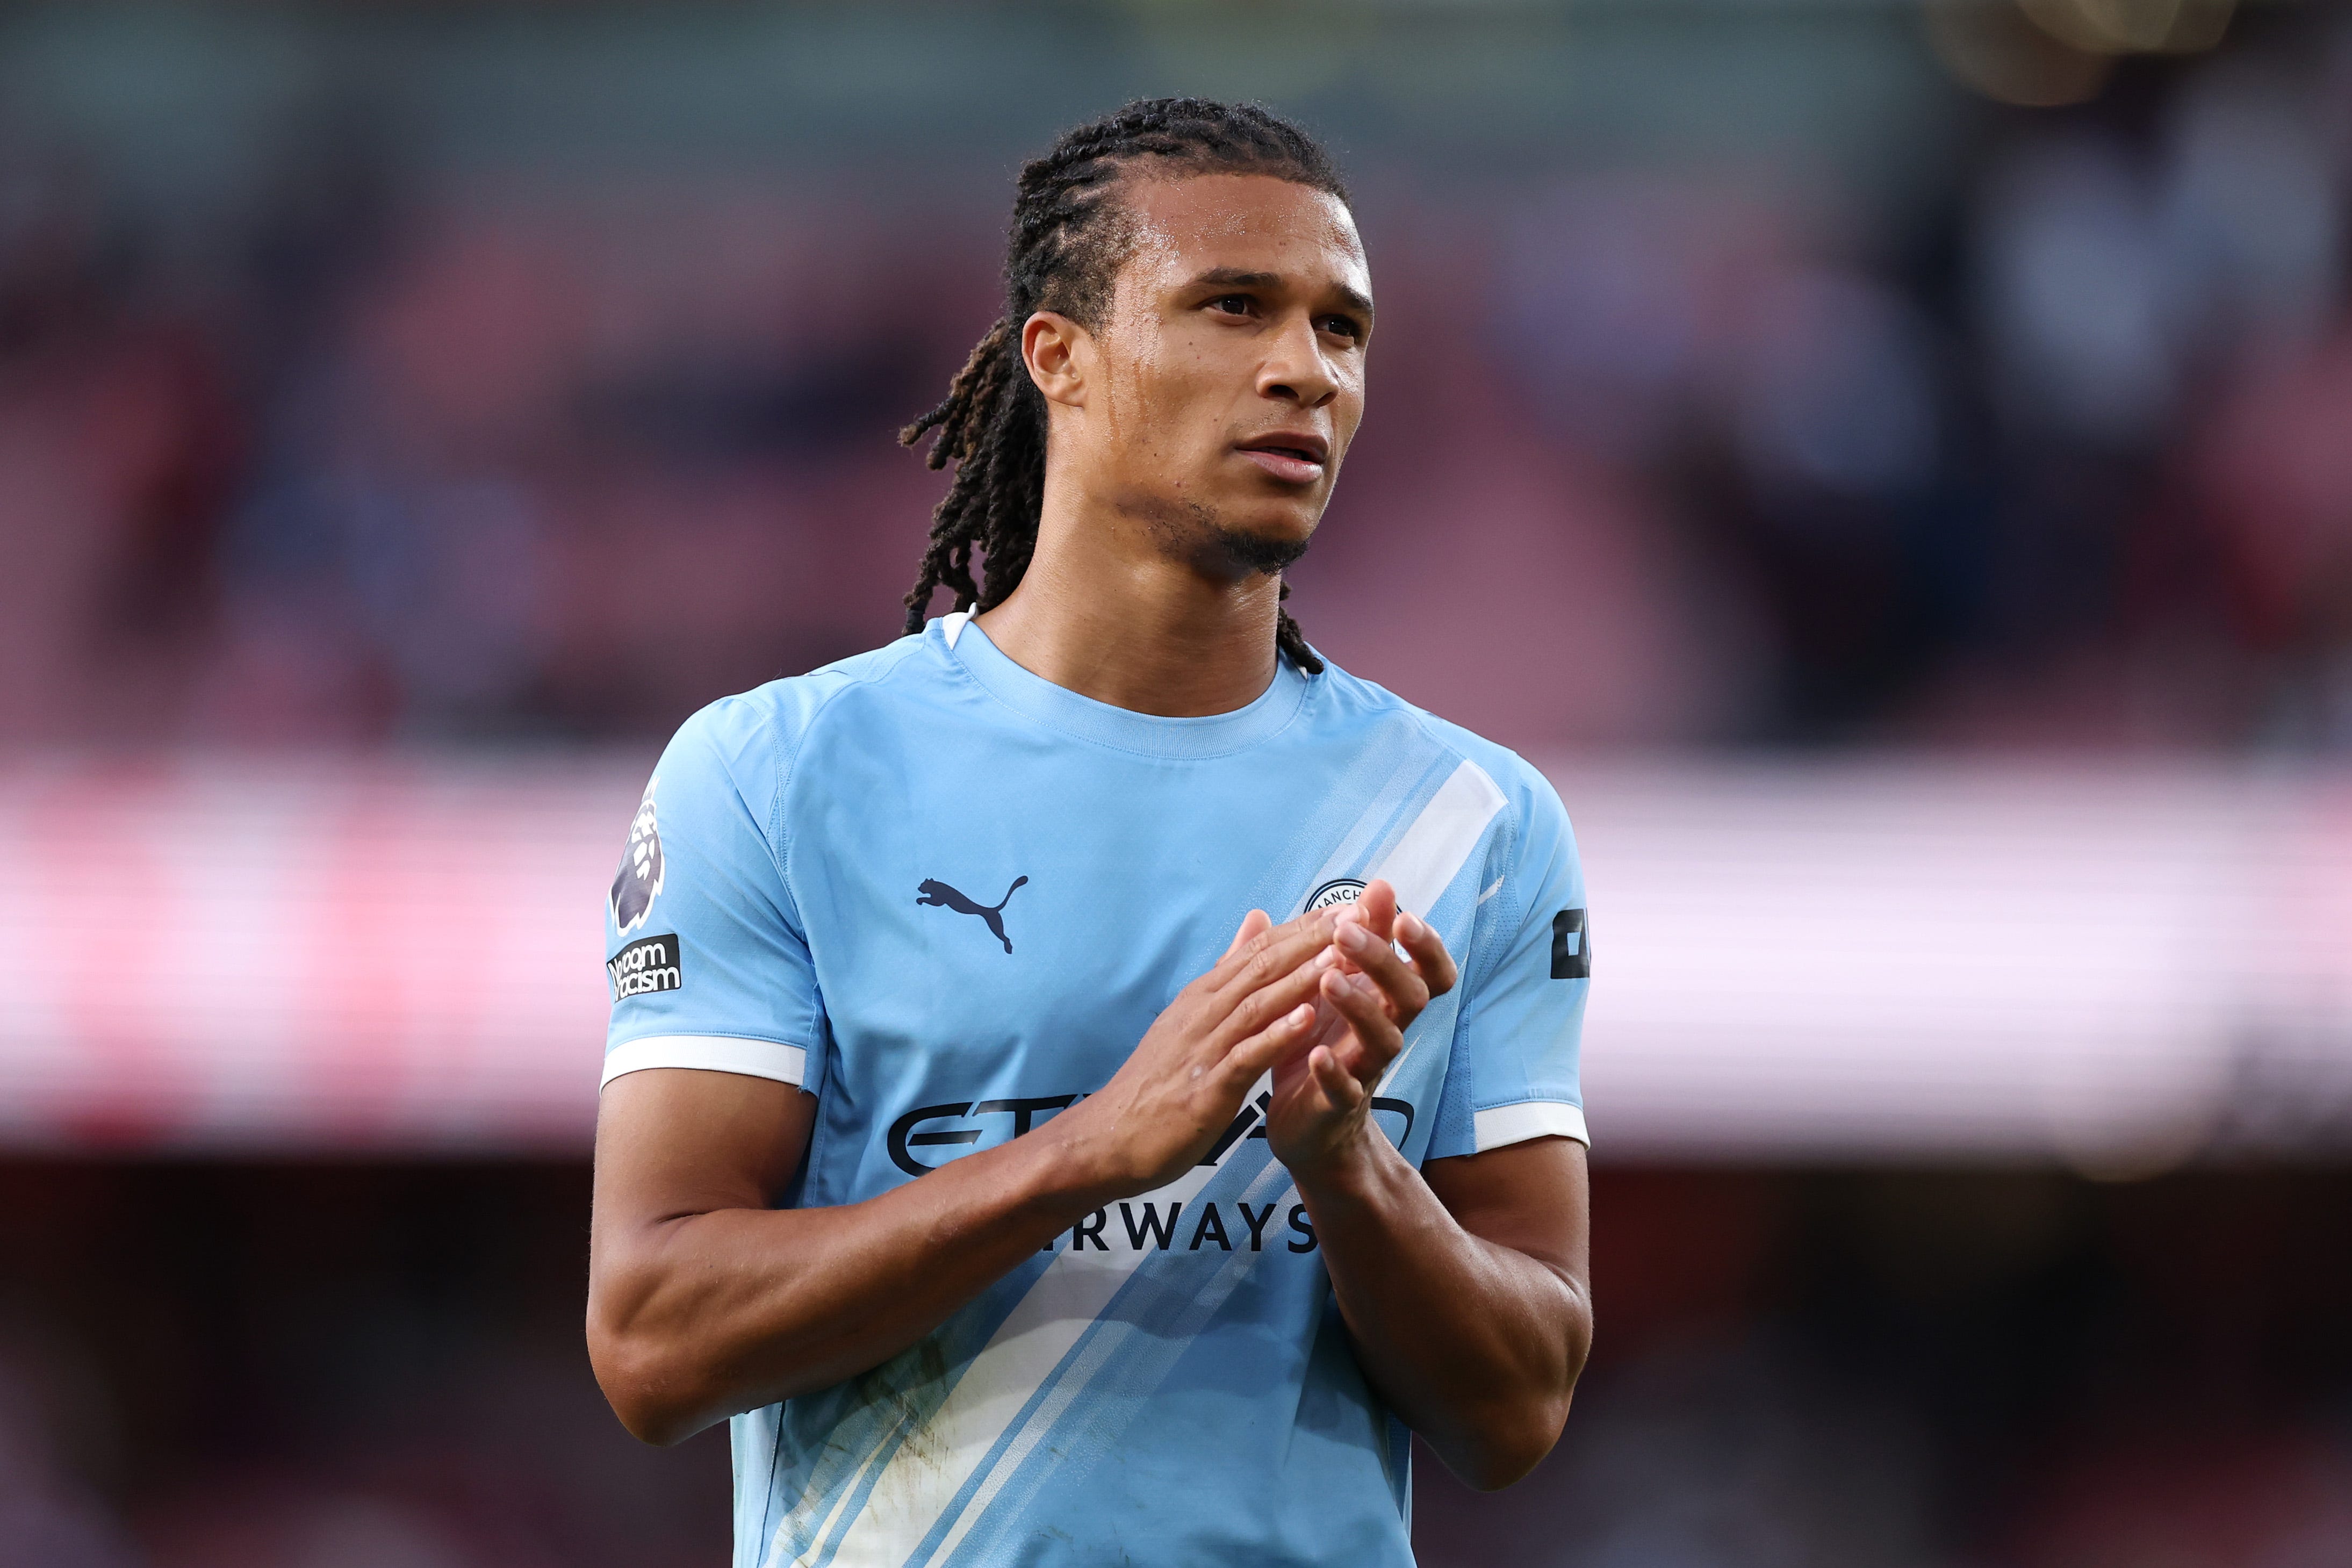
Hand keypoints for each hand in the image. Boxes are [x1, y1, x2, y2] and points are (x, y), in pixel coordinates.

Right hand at [1050, 907, 1341, 1198]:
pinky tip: (1307, 1019)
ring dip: (1301, 978)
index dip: (1304, 927)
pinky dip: (1276, 1035)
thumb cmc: (1156, 1082)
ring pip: (1257, 1004)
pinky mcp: (1206, 1088)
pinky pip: (1246, 1056)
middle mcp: (1202, 1013)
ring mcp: (1203, 1048)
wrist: (1110, 1138)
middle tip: (1357, 914)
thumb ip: (1227, 971)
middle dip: (1311, 940)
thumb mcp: (1190, 1018)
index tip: (1347, 906)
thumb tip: (1256, 919)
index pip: (1259, 950)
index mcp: (1203, 997)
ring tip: (1340, 954)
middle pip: (1262, 967)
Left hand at [1264, 879, 1457, 1178]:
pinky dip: (1333, 1072)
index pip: (1430, 972)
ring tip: (1329, 980)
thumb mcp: (1336, 984)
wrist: (1305, 1129)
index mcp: (1387, 1003)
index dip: (1427, 946)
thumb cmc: (1321, 1044)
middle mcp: (1386, 1034)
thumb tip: (1380, 884)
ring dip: (1360, 1007)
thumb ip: (1358, 939)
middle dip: (1385, 961)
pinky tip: (1315, 1054)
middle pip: (1410, 996)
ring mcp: (1365, 1071)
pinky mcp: (1337, 1106)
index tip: (1403, 914)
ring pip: (1384, 1040)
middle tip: (1349, 932)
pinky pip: (1345, 1091)